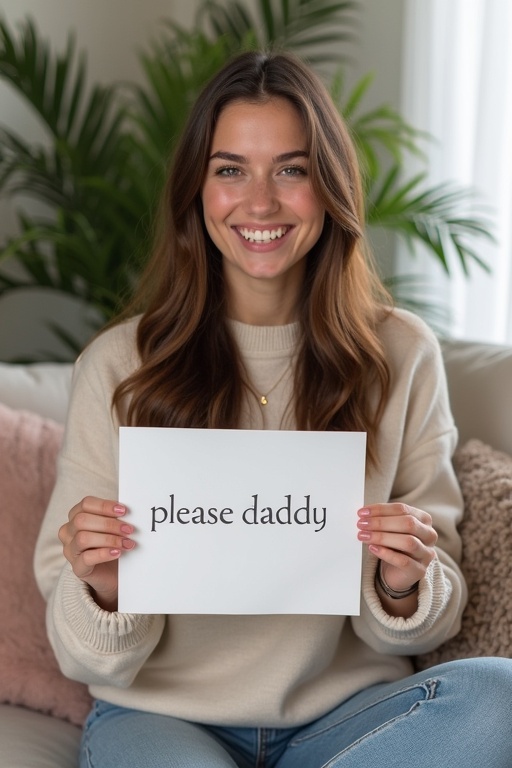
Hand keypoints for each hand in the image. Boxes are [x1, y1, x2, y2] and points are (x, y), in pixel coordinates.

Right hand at [58, 496, 134, 610]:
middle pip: (82, 520)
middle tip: (129, 529)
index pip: (86, 504)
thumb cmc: (112, 544)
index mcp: (76, 516)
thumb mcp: (113, 527)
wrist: (113, 574)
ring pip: (83, 538)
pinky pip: (86, 558)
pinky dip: (104, 554)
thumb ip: (116, 517)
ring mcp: (70, 550)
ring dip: (109, 539)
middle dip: (109, 524)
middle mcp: (68, 532)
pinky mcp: (77, 568)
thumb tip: (127, 510)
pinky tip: (117, 553)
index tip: (124, 511)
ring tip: (127, 543)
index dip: (105, 506)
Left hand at [357, 503, 437, 592]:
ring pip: (408, 542)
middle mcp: (429, 535)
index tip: (362, 512)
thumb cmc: (394, 546)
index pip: (403, 509)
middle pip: (408, 523)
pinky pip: (404, 561)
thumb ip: (382, 520)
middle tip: (361, 524)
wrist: (397, 572)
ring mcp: (426, 554)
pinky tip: (372, 548)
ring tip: (363, 536)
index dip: (381, 509)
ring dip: (382, 537)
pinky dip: (386, 554)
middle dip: (381, 522)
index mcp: (423, 520)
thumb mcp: (390, 529)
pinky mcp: (419, 570)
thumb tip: (363, 515)